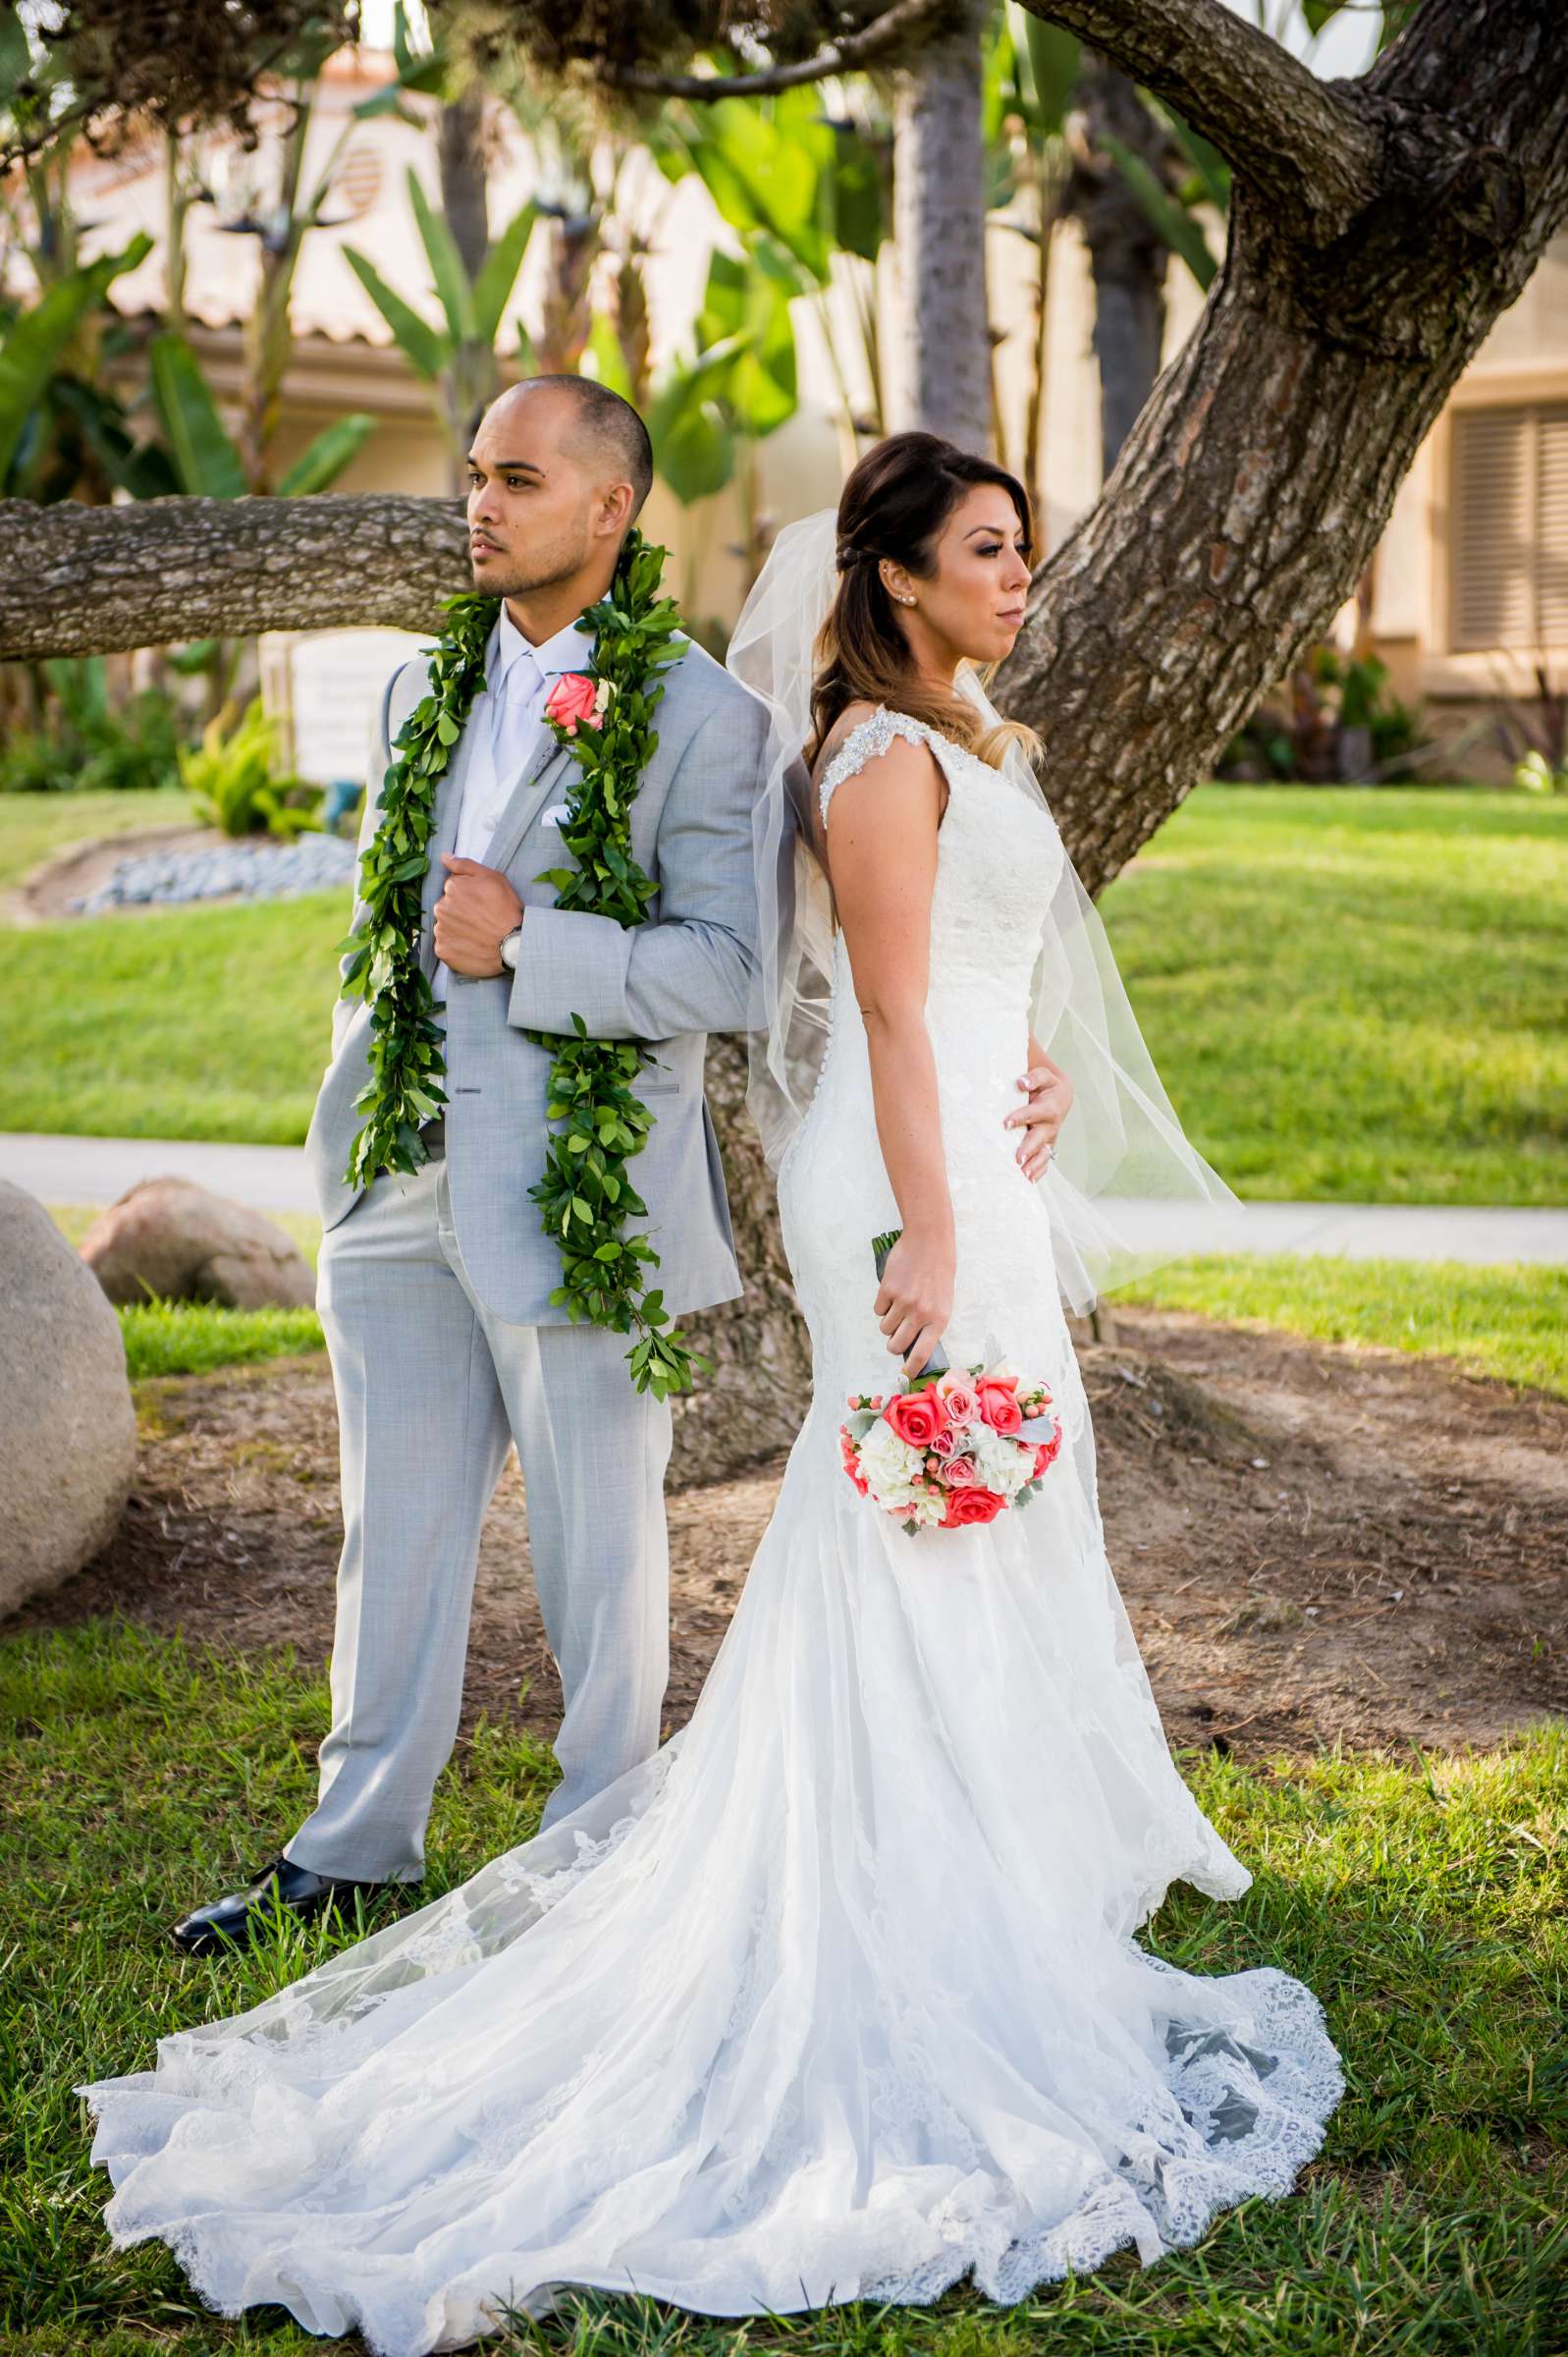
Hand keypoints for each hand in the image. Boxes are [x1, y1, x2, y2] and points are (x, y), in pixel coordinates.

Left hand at [432, 855, 522, 976]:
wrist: (514, 944)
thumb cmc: (506, 909)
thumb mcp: (492, 877)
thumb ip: (464, 865)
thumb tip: (443, 857)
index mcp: (451, 887)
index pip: (453, 888)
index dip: (468, 895)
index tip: (481, 904)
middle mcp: (440, 907)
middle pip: (446, 907)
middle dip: (459, 911)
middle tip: (480, 920)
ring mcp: (440, 930)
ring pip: (445, 926)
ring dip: (456, 929)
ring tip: (476, 934)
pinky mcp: (442, 951)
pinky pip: (445, 946)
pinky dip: (455, 946)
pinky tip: (471, 946)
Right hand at [875, 1227, 953, 1378]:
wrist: (930, 1242)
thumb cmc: (939, 1274)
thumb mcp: (943, 1301)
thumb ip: (930, 1323)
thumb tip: (913, 1346)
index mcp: (938, 1320)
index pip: (921, 1353)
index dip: (911, 1368)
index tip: (905, 1375)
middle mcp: (920, 1314)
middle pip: (895, 1344)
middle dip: (893, 1344)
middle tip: (895, 1337)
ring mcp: (903, 1302)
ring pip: (884, 1328)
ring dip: (888, 1322)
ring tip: (898, 1306)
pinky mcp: (887, 1290)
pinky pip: (878, 1309)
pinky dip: (882, 1305)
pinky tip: (894, 1291)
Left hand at [1004, 1052, 1073, 1181]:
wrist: (1060, 1096)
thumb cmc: (1045, 1085)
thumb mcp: (1043, 1076)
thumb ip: (1034, 1077)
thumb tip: (1022, 1083)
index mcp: (1049, 1106)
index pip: (1035, 1112)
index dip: (1021, 1117)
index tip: (1006, 1124)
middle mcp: (1051, 1125)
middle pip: (1041, 1137)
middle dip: (1029, 1147)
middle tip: (1018, 1157)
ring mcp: (1050, 1138)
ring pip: (1044, 1153)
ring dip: (1034, 1164)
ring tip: (1023, 1174)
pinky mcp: (1047, 1147)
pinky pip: (1045, 1162)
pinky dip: (1039, 1171)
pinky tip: (1030, 1181)